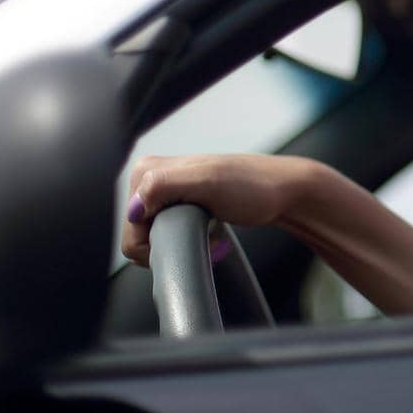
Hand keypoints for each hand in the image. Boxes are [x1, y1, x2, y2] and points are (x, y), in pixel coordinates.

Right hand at [121, 153, 314, 266]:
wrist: (283, 192)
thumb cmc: (253, 186)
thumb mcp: (208, 182)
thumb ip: (164, 186)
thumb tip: (133, 208)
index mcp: (147, 169)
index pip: (130, 227)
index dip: (157, 241)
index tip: (191, 233)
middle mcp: (150, 177)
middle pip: (139, 235)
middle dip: (171, 243)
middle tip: (206, 231)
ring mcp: (165, 192)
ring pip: (154, 239)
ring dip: (182, 243)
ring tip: (211, 230)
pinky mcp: (179, 205)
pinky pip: (168, 235)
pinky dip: (189, 240)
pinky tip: (211, 231)